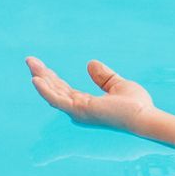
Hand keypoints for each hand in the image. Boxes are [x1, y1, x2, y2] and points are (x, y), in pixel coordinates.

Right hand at [26, 57, 155, 129]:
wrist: (144, 115)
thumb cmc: (136, 105)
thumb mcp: (117, 84)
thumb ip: (103, 76)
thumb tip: (90, 63)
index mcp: (87, 103)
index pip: (64, 88)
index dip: (52, 77)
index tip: (41, 65)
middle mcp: (79, 108)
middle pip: (55, 89)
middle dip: (42, 74)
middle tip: (29, 60)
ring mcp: (78, 110)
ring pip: (53, 92)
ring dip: (41, 78)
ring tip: (31, 64)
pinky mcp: (80, 110)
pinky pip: (57, 99)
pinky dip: (45, 90)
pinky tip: (36, 79)